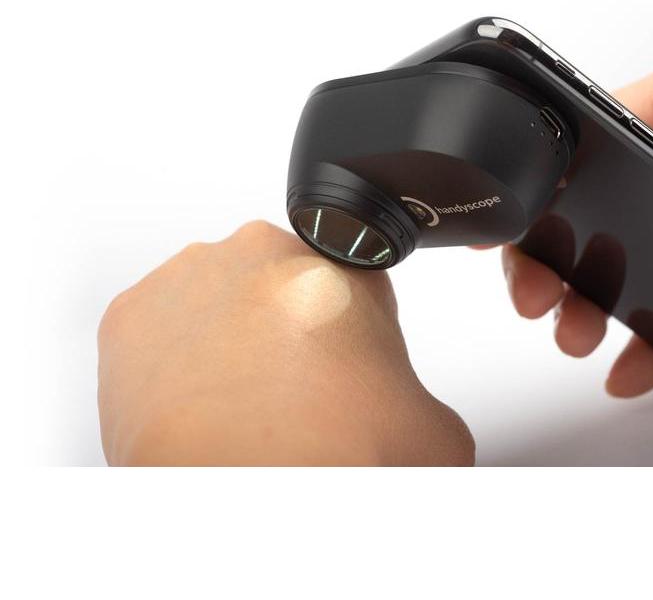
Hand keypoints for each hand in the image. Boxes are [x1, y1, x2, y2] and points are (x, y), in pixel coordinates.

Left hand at [98, 221, 473, 464]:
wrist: (251, 489)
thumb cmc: (332, 452)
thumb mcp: (431, 427)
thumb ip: (416, 398)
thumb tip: (398, 413)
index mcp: (344, 266)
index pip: (347, 282)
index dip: (341, 330)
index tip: (333, 365)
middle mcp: (266, 253)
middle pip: (275, 285)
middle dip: (279, 328)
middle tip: (282, 392)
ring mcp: (194, 275)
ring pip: (211, 300)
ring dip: (221, 339)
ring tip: (233, 402)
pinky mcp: (131, 312)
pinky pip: (156, 328)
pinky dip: (168, 359)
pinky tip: (192, 400)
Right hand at [500, 51, 652, 396]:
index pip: (597, 127)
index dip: (550, 172)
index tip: (516, 217)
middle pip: (597, 206)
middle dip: (558, 254)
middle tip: (537, 295)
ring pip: (628, 260)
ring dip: (594, 302)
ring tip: (575, 334)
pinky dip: (652, 338)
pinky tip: (635, 365)